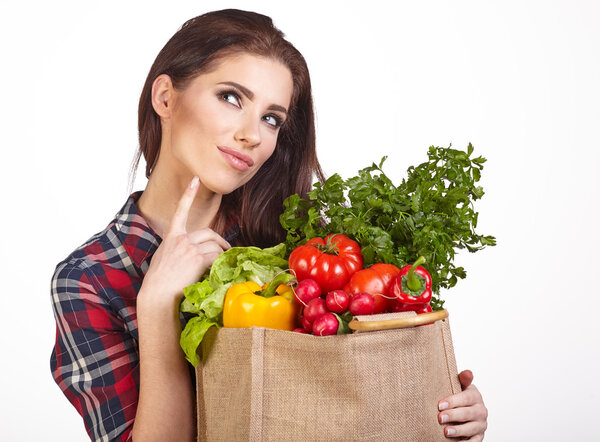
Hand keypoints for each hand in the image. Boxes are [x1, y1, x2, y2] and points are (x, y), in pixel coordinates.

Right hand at [140, 176, 230, 305]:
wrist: (157, 295)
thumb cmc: (159, 282)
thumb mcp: (164, 258)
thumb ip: (176, 249)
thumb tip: (188, 251)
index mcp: (171, 237)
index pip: (180, 211)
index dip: (188, 194)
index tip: (195, 180)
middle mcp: (181, 239)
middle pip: (209, 232)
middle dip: (220, 241)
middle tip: (226, 249)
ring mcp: (189, 248)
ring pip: (215, 246)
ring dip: (221, 255)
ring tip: (222, 265)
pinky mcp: (198, 259)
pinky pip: (216, 257)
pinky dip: (220, 264)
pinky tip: (217, 271)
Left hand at [438, 370, 487, 440]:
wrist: (464, 411)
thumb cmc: (458, 397)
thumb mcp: (460, 386)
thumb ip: (463, 379)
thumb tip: (468, 373)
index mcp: (475, 396)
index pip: (467, 397)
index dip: (453, 401)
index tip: (440, 405)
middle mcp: (481, 410)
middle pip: (468, 413)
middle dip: (453, 416)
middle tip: (440, 418)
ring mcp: (481, 424)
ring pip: (472, 428)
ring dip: (459, 430)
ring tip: (446, 432)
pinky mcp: (479, 436)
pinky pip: (475, 441)